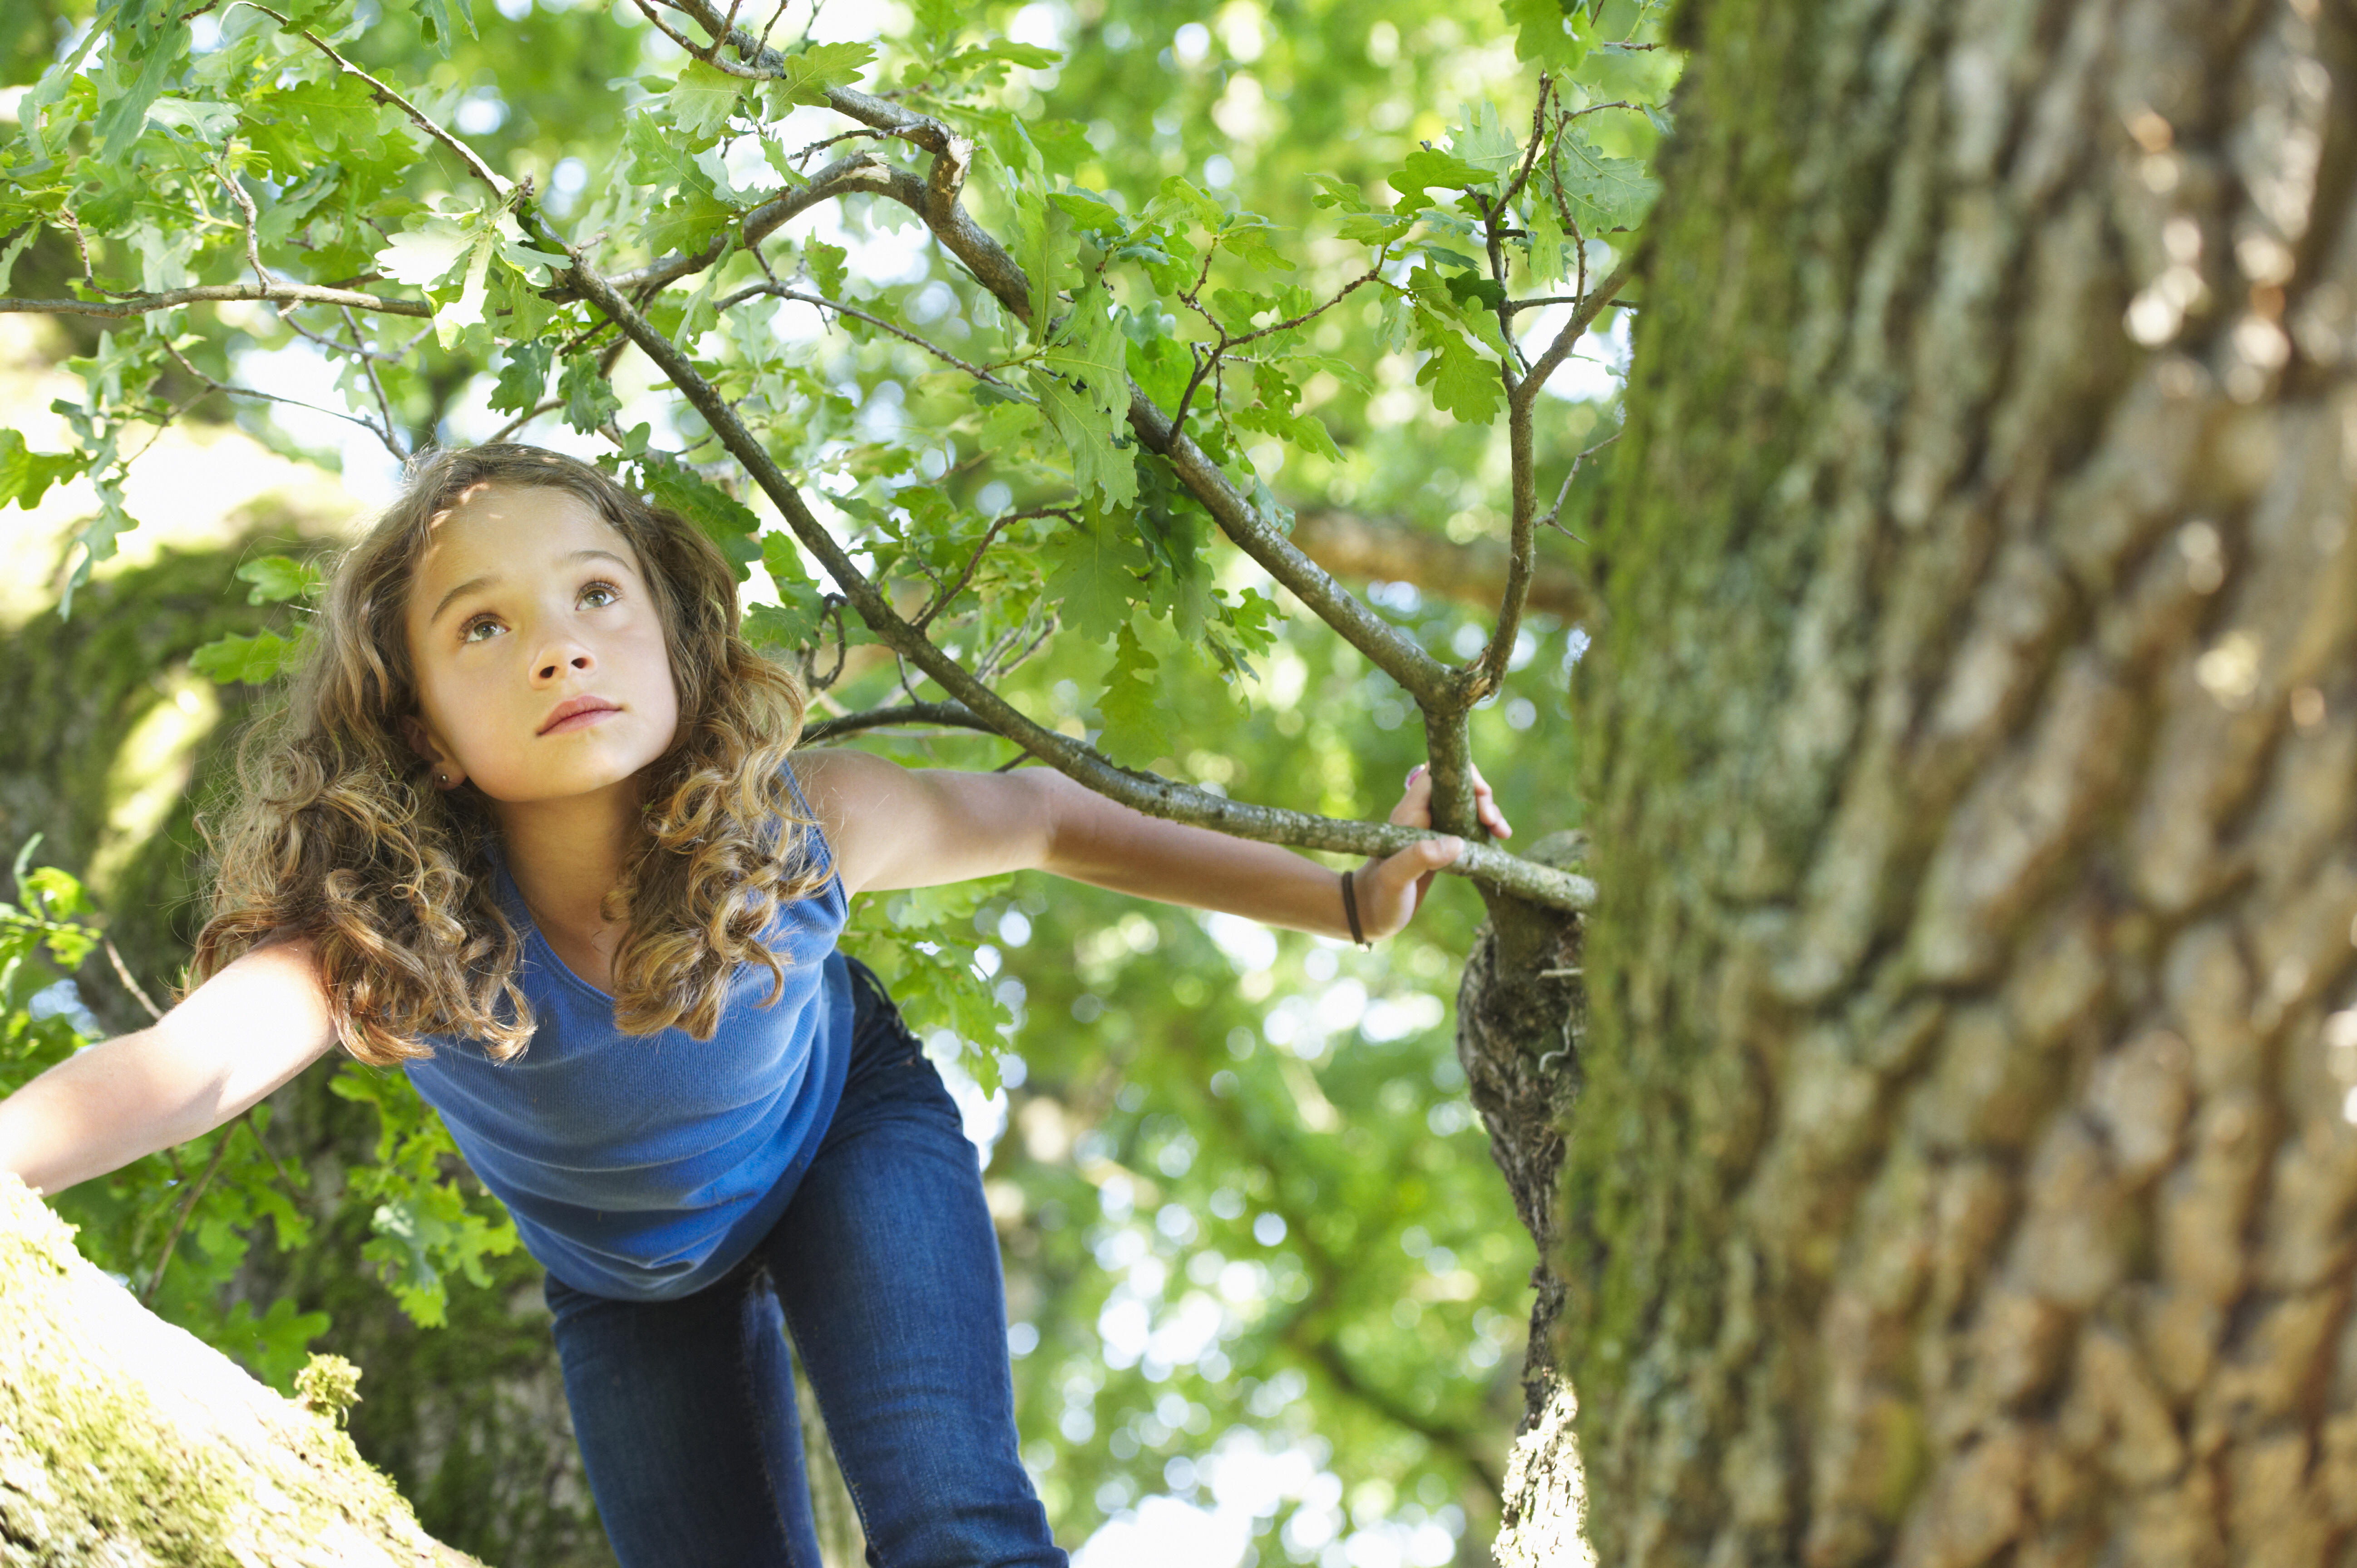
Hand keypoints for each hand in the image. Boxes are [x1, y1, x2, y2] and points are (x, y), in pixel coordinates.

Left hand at [1350, 762, 1513, 939]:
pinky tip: (1498, 840)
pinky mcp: (1440, 846)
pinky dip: (1484, 829)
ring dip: (1488, 813)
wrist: (1369, 914)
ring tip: (1503, 833)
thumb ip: (1420, 857)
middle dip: (1482, 797)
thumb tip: (1458, 842)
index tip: (1483, 800)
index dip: (1464, 777)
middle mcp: (1421, 816)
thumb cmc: (1379, 897)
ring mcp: (1432, 830)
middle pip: (1457, 786)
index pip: (1437, 774)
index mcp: (1410, 813)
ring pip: (1465, 805)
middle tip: (1494, 823)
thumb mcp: (1396, 878)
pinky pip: (1467, 826)